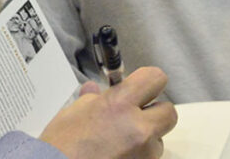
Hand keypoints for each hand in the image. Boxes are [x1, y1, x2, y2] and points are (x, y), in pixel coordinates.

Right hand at [39, 67, 176, 158]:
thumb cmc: (60, 145)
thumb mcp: (72, 113)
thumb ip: (92, 99)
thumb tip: (96, 90)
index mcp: (120, 104)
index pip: (155, 79)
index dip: (149, 82)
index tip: (141, 88)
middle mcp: (139, 128)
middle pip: (169, 112)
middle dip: (154, 113)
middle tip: (135, 118)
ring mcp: (143, 154)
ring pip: (159, 141)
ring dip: (146, 140)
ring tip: (120, 144)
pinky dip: (137, 156)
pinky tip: (117, 156)